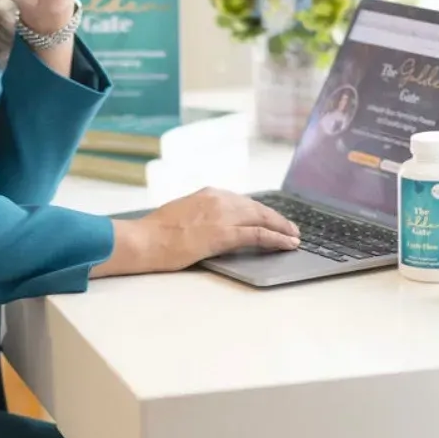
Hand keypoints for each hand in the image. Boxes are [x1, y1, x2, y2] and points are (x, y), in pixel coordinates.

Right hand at [90, 188, 300, 277]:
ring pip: (262, 219)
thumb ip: (200, 215)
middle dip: (277, 218)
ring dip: (282, 228)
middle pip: (257, 208)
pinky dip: (277, 238)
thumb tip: (211, 224)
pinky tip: (288, 243)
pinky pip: (258, 235)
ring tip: (294, 237)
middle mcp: (218, 199)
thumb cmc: (155, 232)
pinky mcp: (223, 234)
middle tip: (291, 228)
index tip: (271, 218)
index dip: (261, 211)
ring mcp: (222, 215)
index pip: (243, 201)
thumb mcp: (181, 214)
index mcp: (208, 193)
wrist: (144, 240)